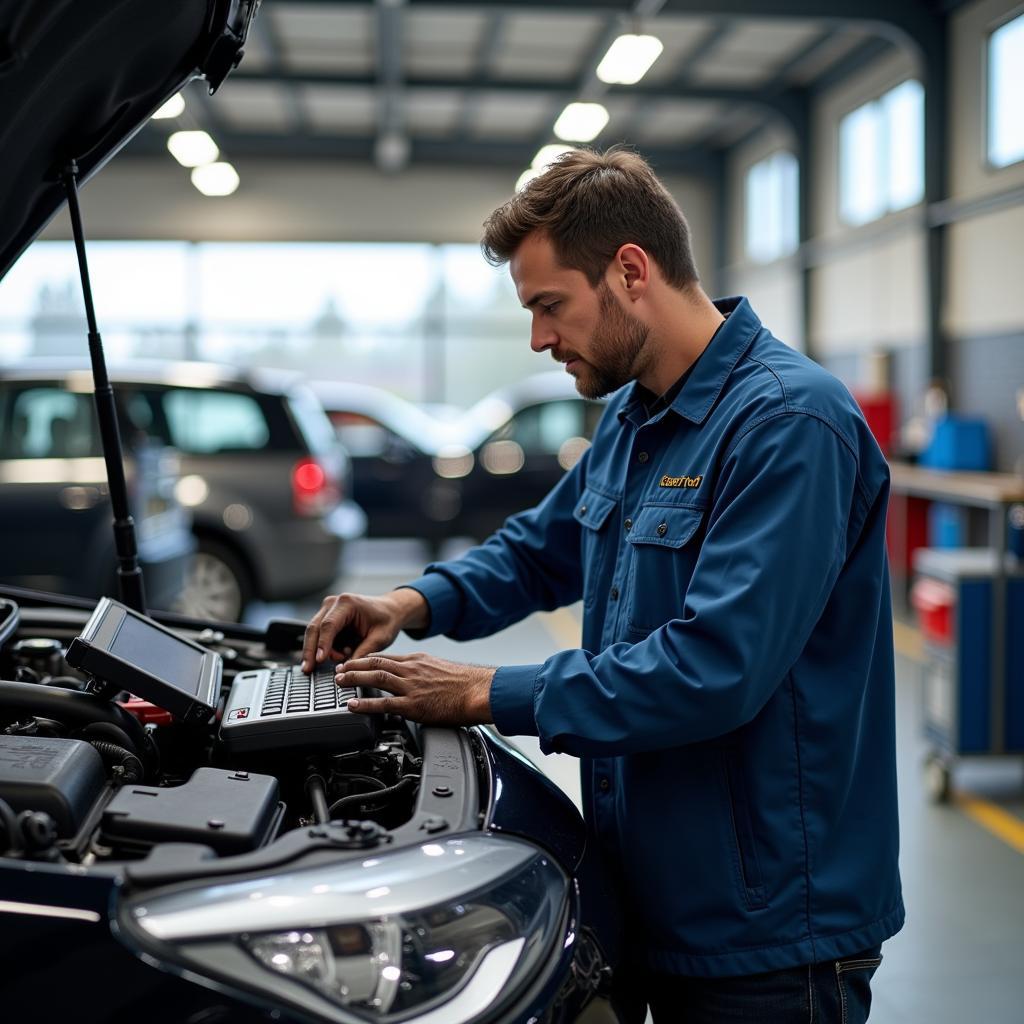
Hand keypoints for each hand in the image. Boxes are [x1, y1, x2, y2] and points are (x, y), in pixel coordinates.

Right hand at [301, 589, 427, 672]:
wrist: (390, 610)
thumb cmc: (387, 620)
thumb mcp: (380, 639)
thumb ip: (363, 653)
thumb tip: (346, 669)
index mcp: (348, 603)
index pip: (329, 625)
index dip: (323, 644)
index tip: (319, 660)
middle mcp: (333, 603)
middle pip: (314, 628)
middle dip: (310, 651)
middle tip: (308, 669)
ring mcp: (328, 609)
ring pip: (314, 633)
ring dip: (320, 651)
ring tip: (341, 658)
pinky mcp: (327, 618)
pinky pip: (320, 636)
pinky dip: (325, 648)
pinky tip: (339, 654)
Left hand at [335, 652, 493, 725]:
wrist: (479, 690)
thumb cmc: (465, 684)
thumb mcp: (441, 669)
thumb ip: (424, 672)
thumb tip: (415, 679)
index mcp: (418, 661)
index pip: (386, 657)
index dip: (366, 659)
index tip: (353, 662)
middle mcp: (412, 670)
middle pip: (376, 663)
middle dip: (353, 665)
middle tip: (338, 669)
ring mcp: (412, 687)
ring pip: (376, 678)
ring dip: (354, 679)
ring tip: (339, 682)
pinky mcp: (414, 705)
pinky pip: (384, 703)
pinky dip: (365, 703)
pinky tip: (353, 705)